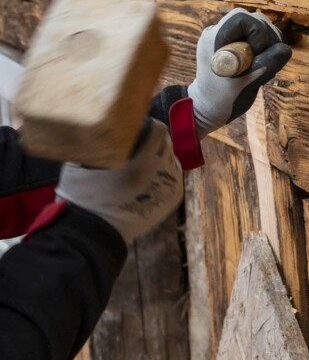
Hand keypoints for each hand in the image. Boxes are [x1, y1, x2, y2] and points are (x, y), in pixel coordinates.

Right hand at [55, 121, 181, 243]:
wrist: (93, 233)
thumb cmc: (84, 195)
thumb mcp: (88, 161)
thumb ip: (105, 142)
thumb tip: (113, 129)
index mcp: (144, 159)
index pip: (158, 129)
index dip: (146, 127)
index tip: (135, 130)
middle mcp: (163, 170)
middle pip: (166, 144)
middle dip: (152, 142)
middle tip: (135, 147)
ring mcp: (171, 185)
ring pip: (170, 160)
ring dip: (158, 158)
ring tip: (138, 164)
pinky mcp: (173, 198)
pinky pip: (171, 176)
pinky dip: (161, 174)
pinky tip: (144, 178)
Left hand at [186, 9, 292, 136]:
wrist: (209, 108)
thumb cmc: (222, 98)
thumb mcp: (247, 82)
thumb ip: (267, 64)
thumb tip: (285, 49)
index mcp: (215, 37)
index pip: (243, 18)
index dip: (257, 33)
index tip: (256, 54)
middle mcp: (221, 32)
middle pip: (256, 20)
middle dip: (267, 40)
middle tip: (262, 62)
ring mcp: (230, 38)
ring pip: (262, 28)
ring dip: (269, 46)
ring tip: (259, 67)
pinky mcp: (238, 45)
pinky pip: (260, 39)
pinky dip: (267, 51)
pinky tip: (258, 67)